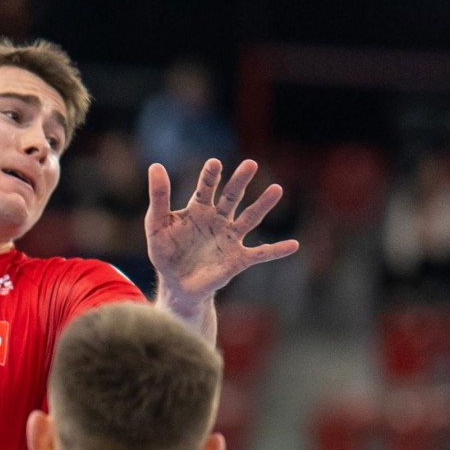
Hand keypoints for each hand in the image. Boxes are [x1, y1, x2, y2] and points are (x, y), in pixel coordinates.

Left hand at [145, 158, 299, 304]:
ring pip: (250, 218)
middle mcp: (218, 220)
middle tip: (250, 164)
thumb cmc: (166, 253)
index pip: (206, 188)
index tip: (214, 163)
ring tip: (276, 189)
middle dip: (240, 181)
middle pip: (232, 196)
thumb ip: (159, 197)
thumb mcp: (156, 225)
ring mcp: (230, 238)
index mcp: (199, 210)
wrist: (176, 285)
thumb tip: (155, 166)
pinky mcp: (238, 259)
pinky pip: (261, 253)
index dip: (210, 176)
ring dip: (263, 204)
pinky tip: (293, 245)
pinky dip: (276, 250)